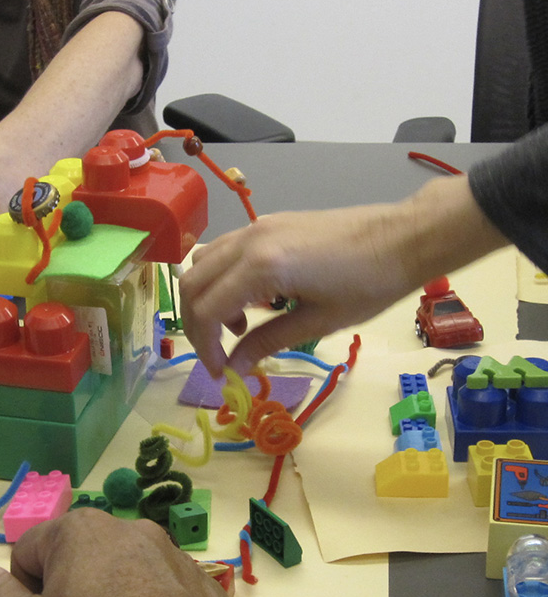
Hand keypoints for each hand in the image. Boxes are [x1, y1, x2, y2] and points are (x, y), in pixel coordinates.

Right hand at [179, 203, 420, 375]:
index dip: (205, 347)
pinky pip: (223, 250)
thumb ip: (267, 341)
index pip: (206, 310)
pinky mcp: (267, 223)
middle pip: (192, 284)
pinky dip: (221, 278)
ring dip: (207, 298)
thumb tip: (234, 368)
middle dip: (197, 325)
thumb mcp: (319, 322)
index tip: (220, 372)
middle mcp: (249, 241)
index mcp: (262, 267)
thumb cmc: (370, 284)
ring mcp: (256, 227)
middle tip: (219, 355)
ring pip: (201, 263)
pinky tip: (252, 297)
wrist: (404, 237)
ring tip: (238, 324)